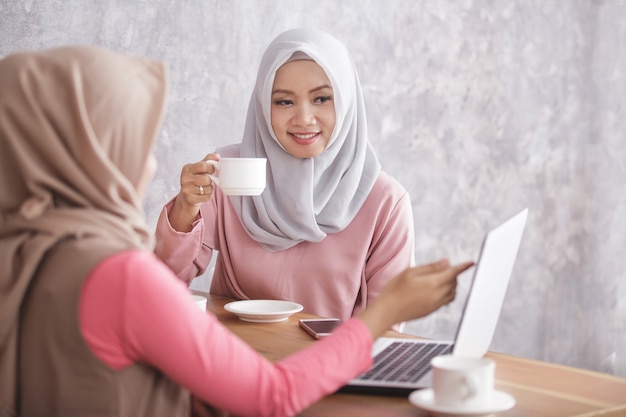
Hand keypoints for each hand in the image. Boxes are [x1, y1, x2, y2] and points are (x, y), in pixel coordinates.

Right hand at [168, 153, 218, 231]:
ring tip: (202, 188)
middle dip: (209, 181)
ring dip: (209, 189)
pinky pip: (208, 197)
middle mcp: (185, 179)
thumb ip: (208, 160)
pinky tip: (202, 194)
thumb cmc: (194, 179)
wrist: (186, 197)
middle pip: (206, 179)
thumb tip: (217, 156)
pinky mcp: (190, 199)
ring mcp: (186, 190)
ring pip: (208, 188)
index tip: (210, 171)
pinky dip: (208, 196)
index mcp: (187, 168)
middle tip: (204, 181)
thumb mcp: (198, 168)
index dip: (211, 168)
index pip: (203, 166)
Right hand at [358, 259, 473, 338]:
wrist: (387, 311)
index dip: (463, 267)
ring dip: (451, 285)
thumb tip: (447, 262)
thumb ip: (430, 267)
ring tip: (440, 278)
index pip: (453, 273)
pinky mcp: (431, 311)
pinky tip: (436, 290)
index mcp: (432, 284)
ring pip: (452, 293)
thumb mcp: (410, 272)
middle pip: (454, 283)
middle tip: (443, 268)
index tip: (471, 263)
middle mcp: (437, 295)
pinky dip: (447, 294)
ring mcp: (435, 305)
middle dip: (453, 274)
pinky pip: (446, 301)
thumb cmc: (395, 289)